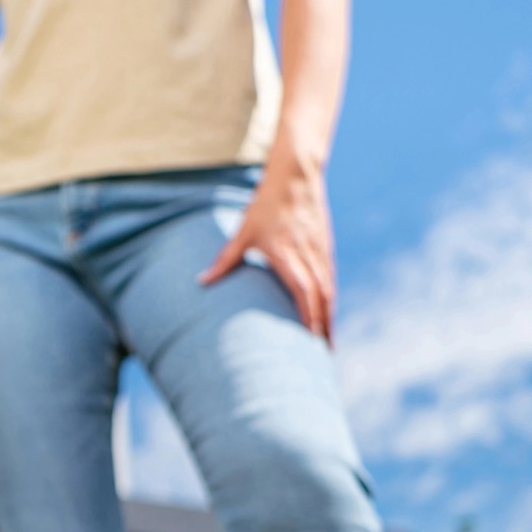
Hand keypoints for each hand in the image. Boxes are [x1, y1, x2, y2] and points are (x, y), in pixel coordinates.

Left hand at [199, 147, 335, 341]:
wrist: (296, 174)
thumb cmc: (266, 204)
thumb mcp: (243, 232)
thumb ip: (224, 260)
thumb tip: (201, 282)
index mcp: (290, 256)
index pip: (305, 294)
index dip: (309, 319)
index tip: (309, 342)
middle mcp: (310, 257)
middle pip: (322, 301)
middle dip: (323, 329)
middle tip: (323, 356)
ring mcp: (321, 253)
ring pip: (329, 293)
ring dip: (329, 319)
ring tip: (327, 344)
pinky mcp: (326, 248)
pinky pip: (330, 281)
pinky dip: (330, 302)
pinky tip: (328, 317)